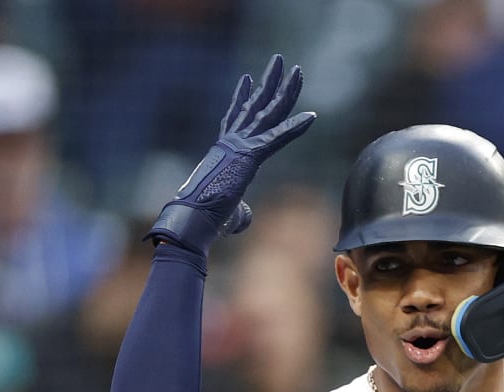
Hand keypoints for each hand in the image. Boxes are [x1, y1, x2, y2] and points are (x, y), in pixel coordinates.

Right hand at [149, 54, 316, 253]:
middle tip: (278, 61)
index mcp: (224, 151)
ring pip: (268, 112)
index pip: (237, 117)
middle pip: (255, 105)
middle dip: (269, 82)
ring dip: (285, 90)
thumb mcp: (228, 210)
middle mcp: (231, 141)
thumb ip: (239, 208)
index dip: (244, 97)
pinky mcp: (249, 157)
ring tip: (296, 70)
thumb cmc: (205, 219)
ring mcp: (239, 145)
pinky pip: (277, 139)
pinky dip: (295, 128)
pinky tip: (311, 116)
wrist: (192, 217)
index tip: (248, 79)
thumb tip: (244, 217)